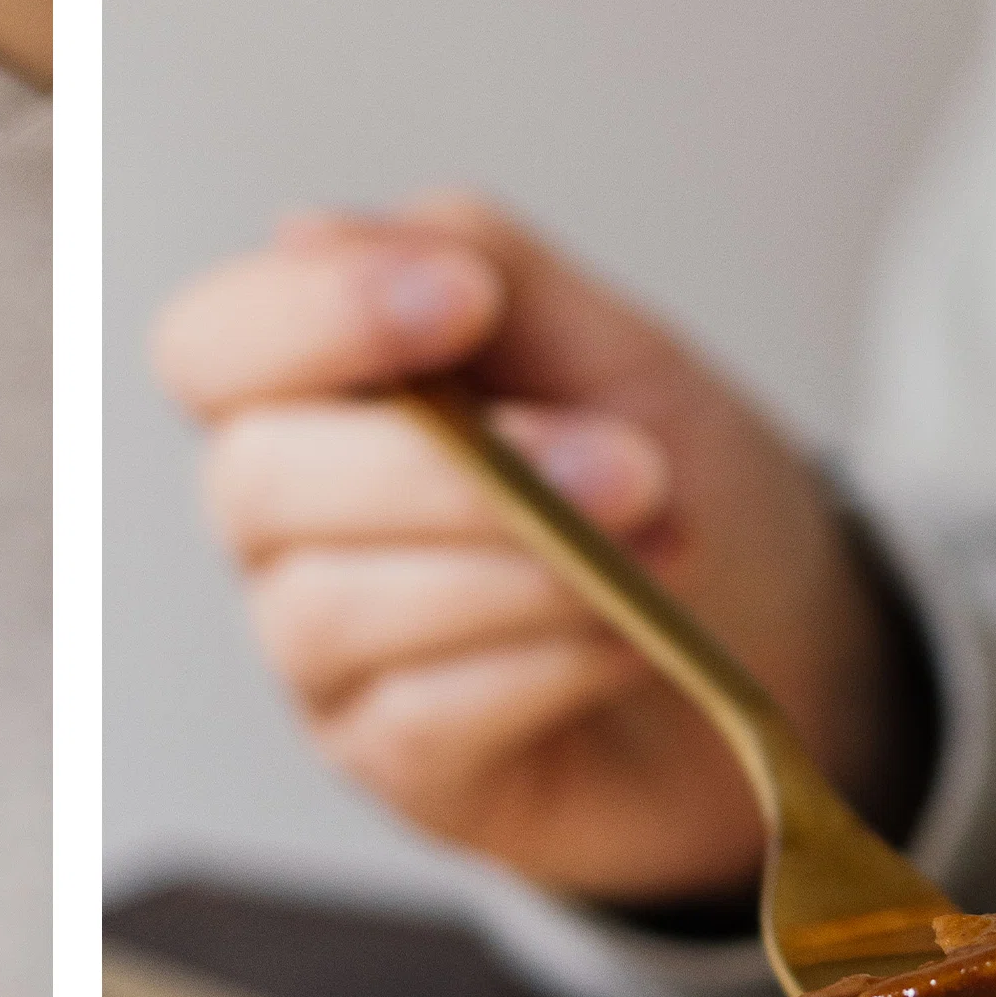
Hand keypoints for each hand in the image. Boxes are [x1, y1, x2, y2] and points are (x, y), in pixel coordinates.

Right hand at [153, 192, 909, 906]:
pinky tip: (634, 640)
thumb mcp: (610, 346)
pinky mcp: (400, 765)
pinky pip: (422, 716)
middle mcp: (291, 530)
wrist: (782, 643)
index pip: (213, 348)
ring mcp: (332, 660)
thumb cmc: (674, 488)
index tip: (461, 297)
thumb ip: (484, 270)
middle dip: (444, 471)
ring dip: (515, 573)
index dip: (306, 316)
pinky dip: (545, 664)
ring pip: (334, 610)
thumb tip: (310, 231)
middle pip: (258, 484)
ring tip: (657, 551)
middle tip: (627, 464)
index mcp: (319, 396)